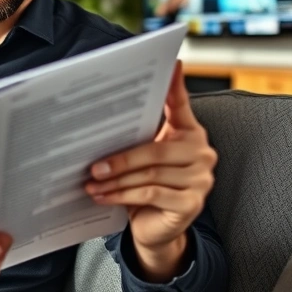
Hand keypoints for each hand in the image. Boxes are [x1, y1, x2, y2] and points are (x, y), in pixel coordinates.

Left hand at [85, 60, 216, 280]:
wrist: (156, 228)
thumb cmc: (146, 187)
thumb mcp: (142, 158)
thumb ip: (135, 136)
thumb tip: (104, 116)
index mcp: (189, 133)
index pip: (181, 105)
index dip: (176, 85)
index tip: (173, 62)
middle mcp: (201, 153)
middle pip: (156, 150)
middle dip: (120, 158)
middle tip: (92, 165)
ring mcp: (201, 179)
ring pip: (150, 174)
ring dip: (115, 180)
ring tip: (90, 182)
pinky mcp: (193, 203)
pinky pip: (151, 194)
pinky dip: (122, 195)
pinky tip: (102, 196)